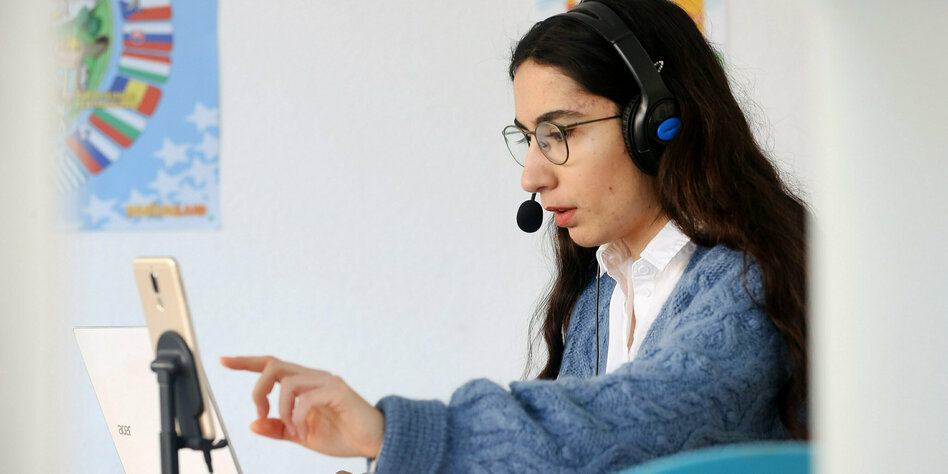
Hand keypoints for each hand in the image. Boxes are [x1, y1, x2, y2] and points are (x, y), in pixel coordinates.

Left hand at [220, 356, 383, 458]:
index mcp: (305, 385)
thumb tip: (253, 423)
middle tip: (261, 413)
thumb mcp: (302, 435)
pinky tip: (302, 429)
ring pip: (288, 382)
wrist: (374, 442)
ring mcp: (327, 382)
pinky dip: (297, 415)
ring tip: (291, 429)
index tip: (224, 361)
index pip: (272, 366)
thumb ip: (279, 428)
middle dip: (258, 389)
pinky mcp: (337, 391)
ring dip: (281, 409)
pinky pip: (306, 397)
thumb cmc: (343, 434)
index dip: (246, 362)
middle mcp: (314, 377)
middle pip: (274, 366)